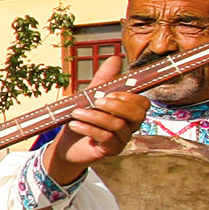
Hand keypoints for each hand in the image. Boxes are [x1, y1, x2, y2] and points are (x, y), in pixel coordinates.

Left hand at [42, 55, 148, 183]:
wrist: (65, 145)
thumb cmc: (82, 119)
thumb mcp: (90, 97)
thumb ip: (104, 80)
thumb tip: (116, 58)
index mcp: (128, 112)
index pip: (143, 103)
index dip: (128, 97)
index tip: (108, 93)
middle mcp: (130, 126)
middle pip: (138, 115)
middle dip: (116, 106)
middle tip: (95, 102)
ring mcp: (122, 140)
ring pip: (118, 126)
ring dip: (96, 117)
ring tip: (77, 112)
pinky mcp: (110, 151)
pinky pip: (105, 139)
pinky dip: (88, 129)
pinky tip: (75, 124)